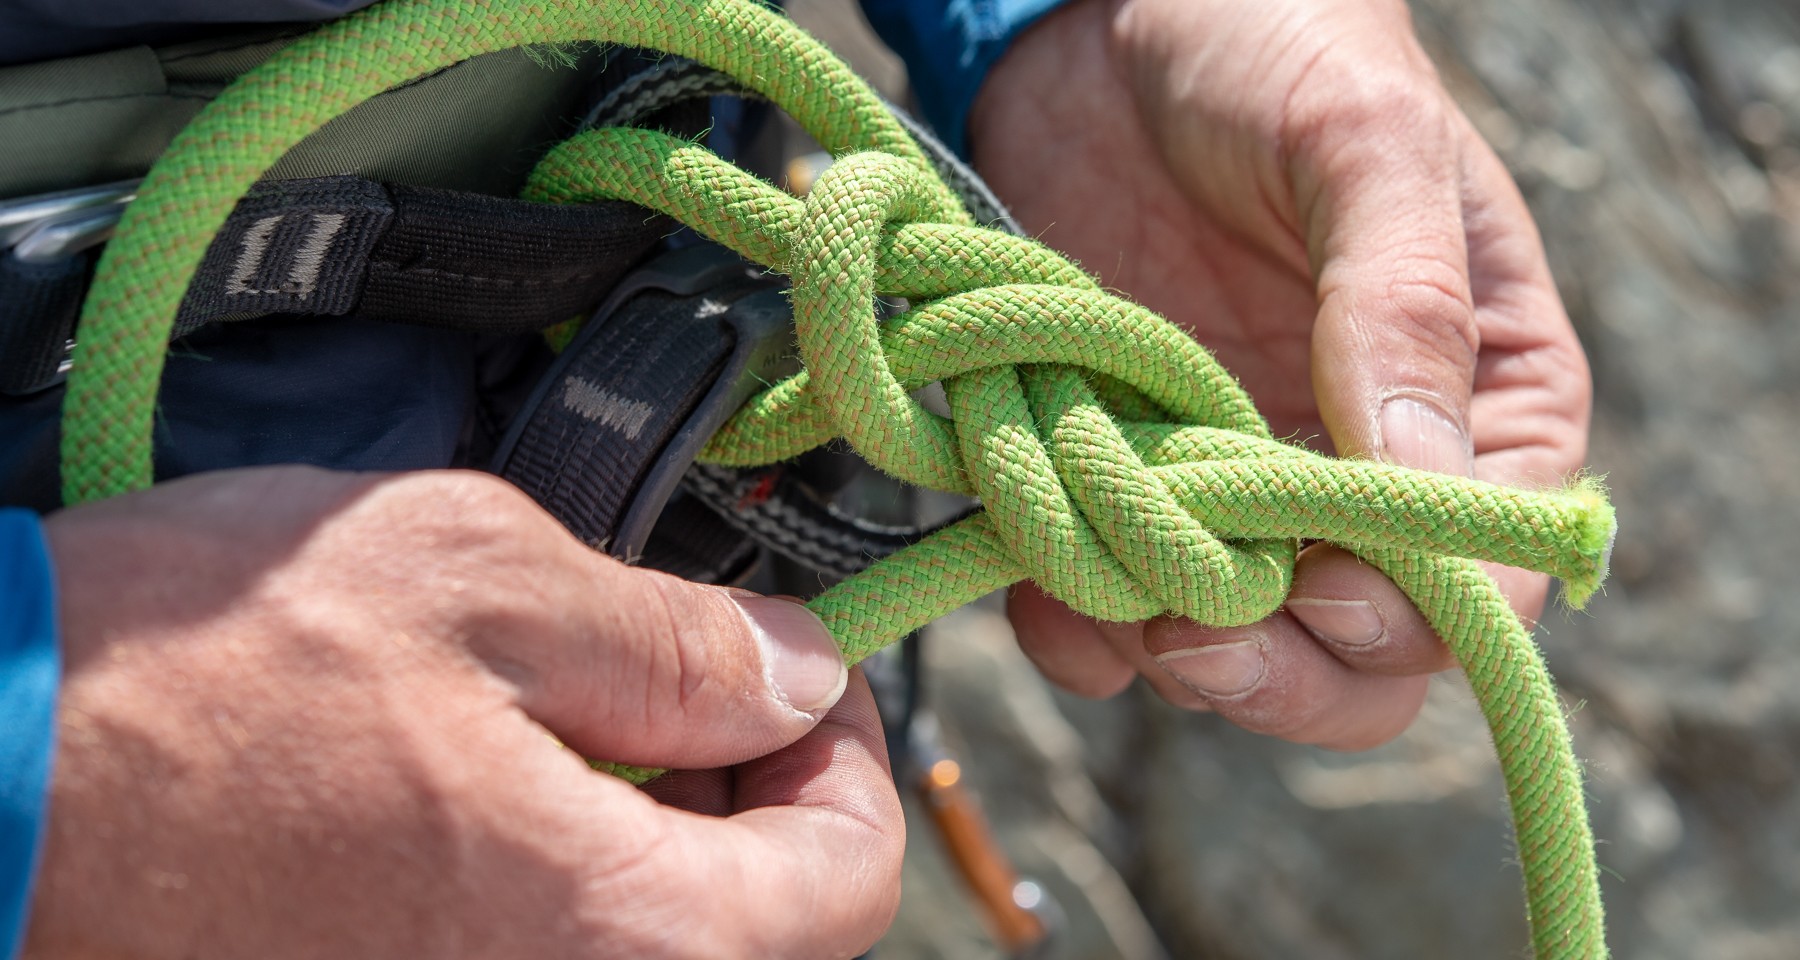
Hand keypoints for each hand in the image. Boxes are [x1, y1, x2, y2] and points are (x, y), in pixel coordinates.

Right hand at [28, 467, 899, 959]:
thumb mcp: (474, 577)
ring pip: (651, 946)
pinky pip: (544, 956)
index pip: (849, 879)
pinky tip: (486, 784)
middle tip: (679, 680)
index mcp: (620, 935)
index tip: (794, 677)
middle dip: (748, 795)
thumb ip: (674, 640)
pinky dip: (560, 877)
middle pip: (760, 930)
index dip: (846, 758)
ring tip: (567, 717)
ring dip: (654, 835)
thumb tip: (797, 672)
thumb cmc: (198, 672)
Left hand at [970, 0, 1590, 747]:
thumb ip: (1402, 302)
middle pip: (1361, 656)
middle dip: (1284, 673)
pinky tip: (1039, 583)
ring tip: (1107, 586)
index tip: (1326, 595)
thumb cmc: (1271, 49)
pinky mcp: (1125, 476)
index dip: (1417, 615)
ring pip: (1234, 652)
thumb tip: (1424, 482)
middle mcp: (1360, 467)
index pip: (1487, 574)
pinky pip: (1108, 606)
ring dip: (1169, 654)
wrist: (1102, 24)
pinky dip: (1076, 624)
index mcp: (1480, 401)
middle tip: (1196, 634)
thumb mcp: (1363, 146)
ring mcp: (1236, 484)